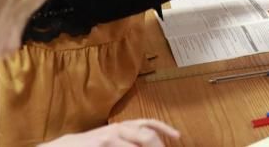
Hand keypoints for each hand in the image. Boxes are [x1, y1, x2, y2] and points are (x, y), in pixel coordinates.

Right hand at [39, 119, 179, 145]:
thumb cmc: (90, 145)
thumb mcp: (111, 139)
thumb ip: (128, 140)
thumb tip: (150, 143)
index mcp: (123, 126)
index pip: (149, 124)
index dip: (165, 129)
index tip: (178, 136)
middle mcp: (118, 128)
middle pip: (146, 135)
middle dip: (158, 144)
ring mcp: (108, 137)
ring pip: (137, 142)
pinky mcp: (100, 144)